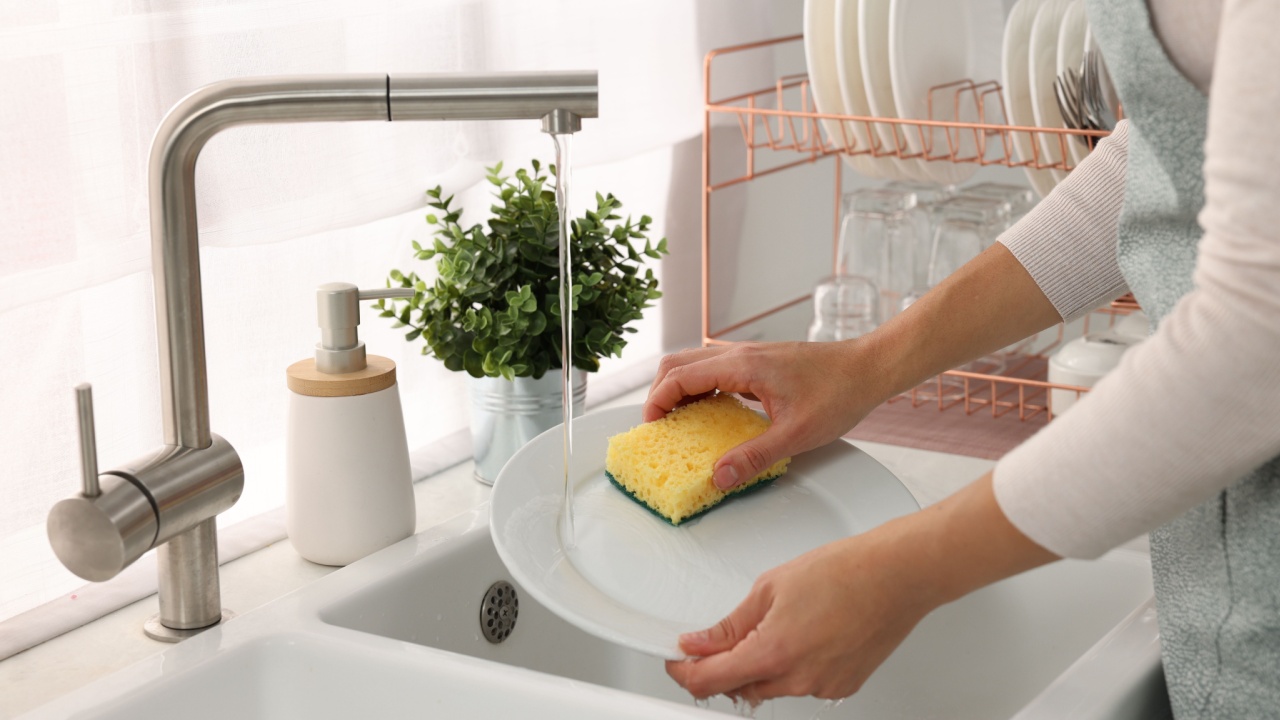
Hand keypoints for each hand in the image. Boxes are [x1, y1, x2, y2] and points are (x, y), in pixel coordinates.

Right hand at [644, 342, 887, 489]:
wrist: (870, 367)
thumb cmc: (840, 393)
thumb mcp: (797, 435)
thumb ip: (754, 456)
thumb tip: (720, 477)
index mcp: (743, 366)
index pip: (680, 376)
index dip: (657, 401)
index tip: (651, 427)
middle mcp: (741, 353)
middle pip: (678, 362)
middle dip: (660, 392)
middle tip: (659, 425)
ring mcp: (749, 354)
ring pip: (695, 362)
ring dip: (680, 387)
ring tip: (680, 421)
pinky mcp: (759, 361)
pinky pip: (716, 368)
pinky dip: (701, 386)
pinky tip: (711, 412)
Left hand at [665, 523, 935, 700]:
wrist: (897, 575)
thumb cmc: (845, 571)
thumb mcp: (770, 587)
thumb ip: (730, 625)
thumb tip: (699, 642)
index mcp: (774, 653)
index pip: (710, 682)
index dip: (685, 673)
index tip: (678, 661)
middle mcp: (799, 679)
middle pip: (739, 689)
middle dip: (721, 668)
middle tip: (719, 639)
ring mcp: (824, 687)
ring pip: (771, 687)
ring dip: (758, 666)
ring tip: (773, 625)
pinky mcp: (843, 686)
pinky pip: (802, 684)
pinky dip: (791, 666)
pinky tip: (802, 635)